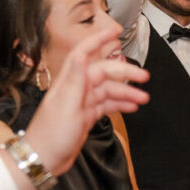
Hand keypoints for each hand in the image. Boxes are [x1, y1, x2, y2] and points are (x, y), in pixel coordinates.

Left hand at [21, 38, 149, 173]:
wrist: (44, 158)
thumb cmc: (52, 134)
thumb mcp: (66, 105)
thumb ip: (75, 79)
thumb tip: (81, 55)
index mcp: (70, 82)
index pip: (84, 54)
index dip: (98, 40)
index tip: (116, 32)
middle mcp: (76, 89)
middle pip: (104, 74)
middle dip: (124, 73)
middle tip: (145, 77)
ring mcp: (82, 102)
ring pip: (108, 91)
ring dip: (126, 92)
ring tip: (144, 99)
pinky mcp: (86, 115)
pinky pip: (107, 105)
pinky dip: (120, 105)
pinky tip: (132, 107)